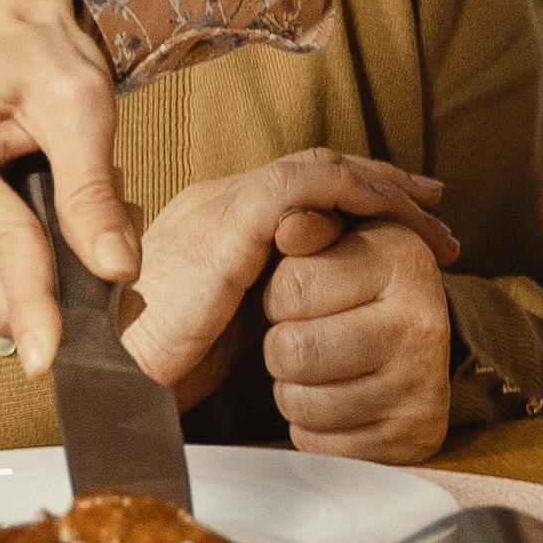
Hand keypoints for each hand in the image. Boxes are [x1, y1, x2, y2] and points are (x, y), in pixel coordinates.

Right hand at [0, 0, 129, 352]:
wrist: (11, 32)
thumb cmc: (39, 54)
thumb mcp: (81, 106)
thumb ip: (92, 190)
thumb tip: (115, 269)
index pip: (1, 242)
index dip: (35, 302)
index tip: (51, 360)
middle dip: (53, 289)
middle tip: (119, 252)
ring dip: (45, 277)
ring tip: (87, 214)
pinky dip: (30, 270)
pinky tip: (57, 227)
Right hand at [119, 155, 461, 395]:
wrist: (108, 374)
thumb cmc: (156, 363)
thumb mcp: (221, 324)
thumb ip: (260, 299)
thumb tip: (310, 308)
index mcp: (215, 221)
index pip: (297, 186)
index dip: (353, 192)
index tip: (402, 213)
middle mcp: (218, 201)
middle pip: (314, 168)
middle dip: (380, 181)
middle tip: (434, 202)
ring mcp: (221, 207)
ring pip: (317, 168)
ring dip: (381, 187)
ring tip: (430, 217)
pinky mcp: (227, 226)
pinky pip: (302, 188)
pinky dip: (351, 195)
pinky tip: (390, 218)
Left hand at [257, 206, 457, 458]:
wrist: (412, 346)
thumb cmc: (355, 288)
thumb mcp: (335, 243)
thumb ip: (306, 225)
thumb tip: (288, 222)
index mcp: (404, 257)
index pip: (290, 286)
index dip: (278, 296)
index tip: (304, 294)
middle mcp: (424, 322)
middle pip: (291, 350)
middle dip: (280, 345)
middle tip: (306, 335)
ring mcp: (422, 386)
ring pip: (299, 402)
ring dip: (292, 389)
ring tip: (320, 368)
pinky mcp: (412, 439)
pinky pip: (319, 445)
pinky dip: (312, 429)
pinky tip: (336, 404)